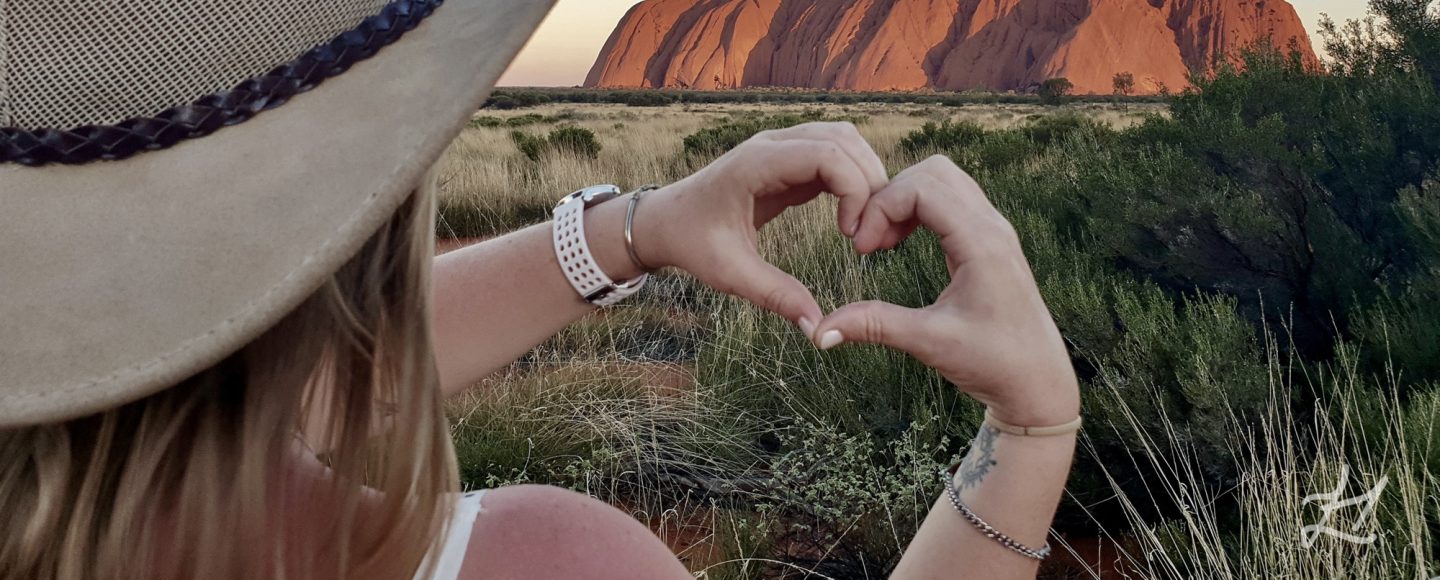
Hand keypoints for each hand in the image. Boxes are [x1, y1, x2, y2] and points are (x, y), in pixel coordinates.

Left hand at [635, 123, 888, 326]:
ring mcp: (780, 147)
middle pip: (843, 139)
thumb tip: (817, 328)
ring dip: (864, 176)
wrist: (665, 222)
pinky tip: (850, 218)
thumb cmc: (692, 243)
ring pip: (843, 140)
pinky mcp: (787, 160)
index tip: (851, 235)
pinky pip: (832, 154)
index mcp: (755, 164)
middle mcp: (771, 145)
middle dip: (868, 181)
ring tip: (863, 224)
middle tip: (869, 233)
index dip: (854, 189)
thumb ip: (774, 296)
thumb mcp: (730, 274)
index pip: (827, 154)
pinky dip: (851, 179)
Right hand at [812, 156, 1079, 426]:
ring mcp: (993, 231)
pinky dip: (919, 211)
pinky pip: (951, 202)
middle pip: (933, 171)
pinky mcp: (989, 242)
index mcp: (982, 243)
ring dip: (905, 201)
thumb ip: (875, 326)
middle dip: (891, 196)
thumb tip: (820, 332)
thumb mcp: (930, 343)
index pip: (922, 187)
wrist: (1039, 384)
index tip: (861, 249)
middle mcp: (992, 227)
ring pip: (943, 181)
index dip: (882, 207)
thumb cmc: (995, 363)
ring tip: (882, 242)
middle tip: (870, 241)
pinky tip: (901, 244)